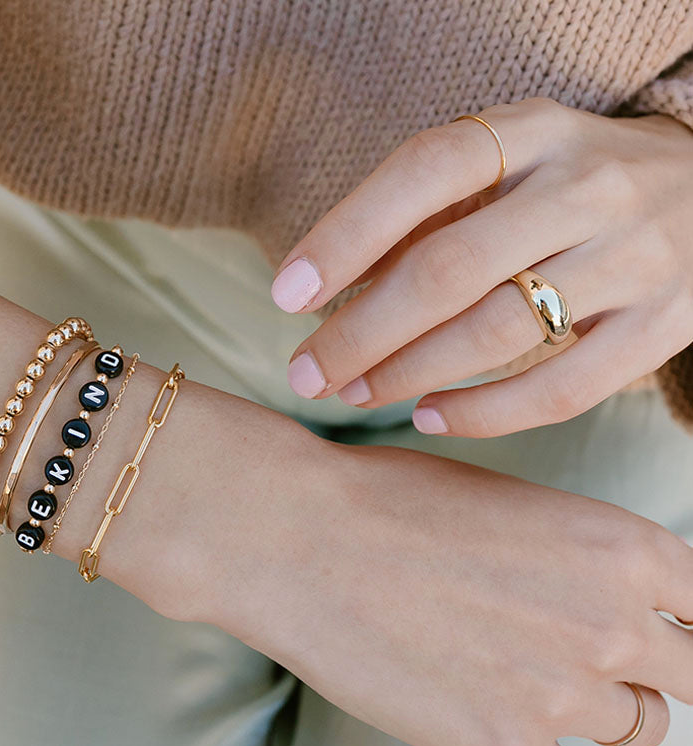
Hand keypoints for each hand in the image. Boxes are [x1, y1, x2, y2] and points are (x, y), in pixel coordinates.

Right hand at [142, 437, 692, 745]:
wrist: (304, 536)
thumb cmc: (392, 502)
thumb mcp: (507, 505)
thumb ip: (574, 558)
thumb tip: (597, 595)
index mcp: (617, 544)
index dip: (685, 623)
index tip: (664, 636)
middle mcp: (609, 621)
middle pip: (688, 676)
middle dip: (653, 672)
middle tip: (601, 661)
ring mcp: (562, 693)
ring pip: (629, 726)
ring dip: (591, 705)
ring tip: (521, 670)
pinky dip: (525, 731)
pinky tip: (476, 695)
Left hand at [270, 97, 692, 436]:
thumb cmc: (568, 185)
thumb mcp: (505, 167)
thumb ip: (426, 216)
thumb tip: (333, 288)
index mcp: (533, 131)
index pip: (425, 171)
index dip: (346, 235)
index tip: (287, 294)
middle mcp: (587, 186)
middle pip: (450, 269)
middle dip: (362, 332)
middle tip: (307, 373)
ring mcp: (634, 256)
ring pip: (499, 334)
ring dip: (409, 374)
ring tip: (355, 394)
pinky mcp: (665, 324)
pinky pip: (564, 388)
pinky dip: (487, 415)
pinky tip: (430, 418)